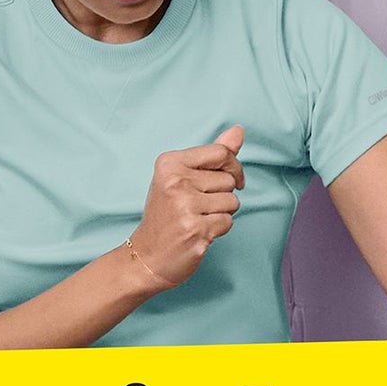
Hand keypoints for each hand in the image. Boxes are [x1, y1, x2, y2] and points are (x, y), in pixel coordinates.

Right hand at [127, 125, 245, 290]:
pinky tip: (199, 231)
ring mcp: (185, 206)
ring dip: (222, 212)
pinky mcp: (196, 229)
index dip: (233, 166)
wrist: (147, 255)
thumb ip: (212, 155)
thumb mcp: (181, 177)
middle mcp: (175, 182)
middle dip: (222, 194)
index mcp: (169, 163)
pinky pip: (228, 221)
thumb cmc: (167, 213)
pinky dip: (219, 228)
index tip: (230, 178)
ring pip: (232, 201)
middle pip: (229, 179)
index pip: (221, 153)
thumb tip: (239, 130)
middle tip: (198, 206)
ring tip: (198, 218)